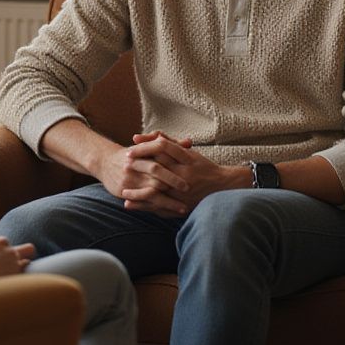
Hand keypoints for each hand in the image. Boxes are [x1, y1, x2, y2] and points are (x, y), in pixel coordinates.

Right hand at [95, 135, 190, 216]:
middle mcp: (134, 163)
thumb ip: (169, 144)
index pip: (160, 152)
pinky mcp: (124, 191)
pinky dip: (157, 207)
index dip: (176, 159)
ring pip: (151, 189)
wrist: (104, 162)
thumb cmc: (132, 155)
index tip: (192, 168)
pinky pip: (143, 201)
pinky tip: (170, 213)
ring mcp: (129, 177)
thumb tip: (189, 142)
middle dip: (173, 180)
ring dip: (168, 200)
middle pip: (156, 170)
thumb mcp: (147, 146)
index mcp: (142, 150)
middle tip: (188, 188)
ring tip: (184, 207)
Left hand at [121, 131, 247, 212]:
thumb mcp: (189, 153)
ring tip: (122, 191)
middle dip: (138, 169)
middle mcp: (183, 176)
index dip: (144, 148)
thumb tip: (149, 136)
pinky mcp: (181, 206)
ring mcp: (182, 193)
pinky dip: (144, 206)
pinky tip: (130, 205)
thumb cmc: (203, 167)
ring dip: (137, 192)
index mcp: (186, 160)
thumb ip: (170, 144)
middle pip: (156, 170)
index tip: (129, 150)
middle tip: (123, 168)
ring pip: (156, 191)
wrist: (222, 188)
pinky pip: (160, 207)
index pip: (161, 149)